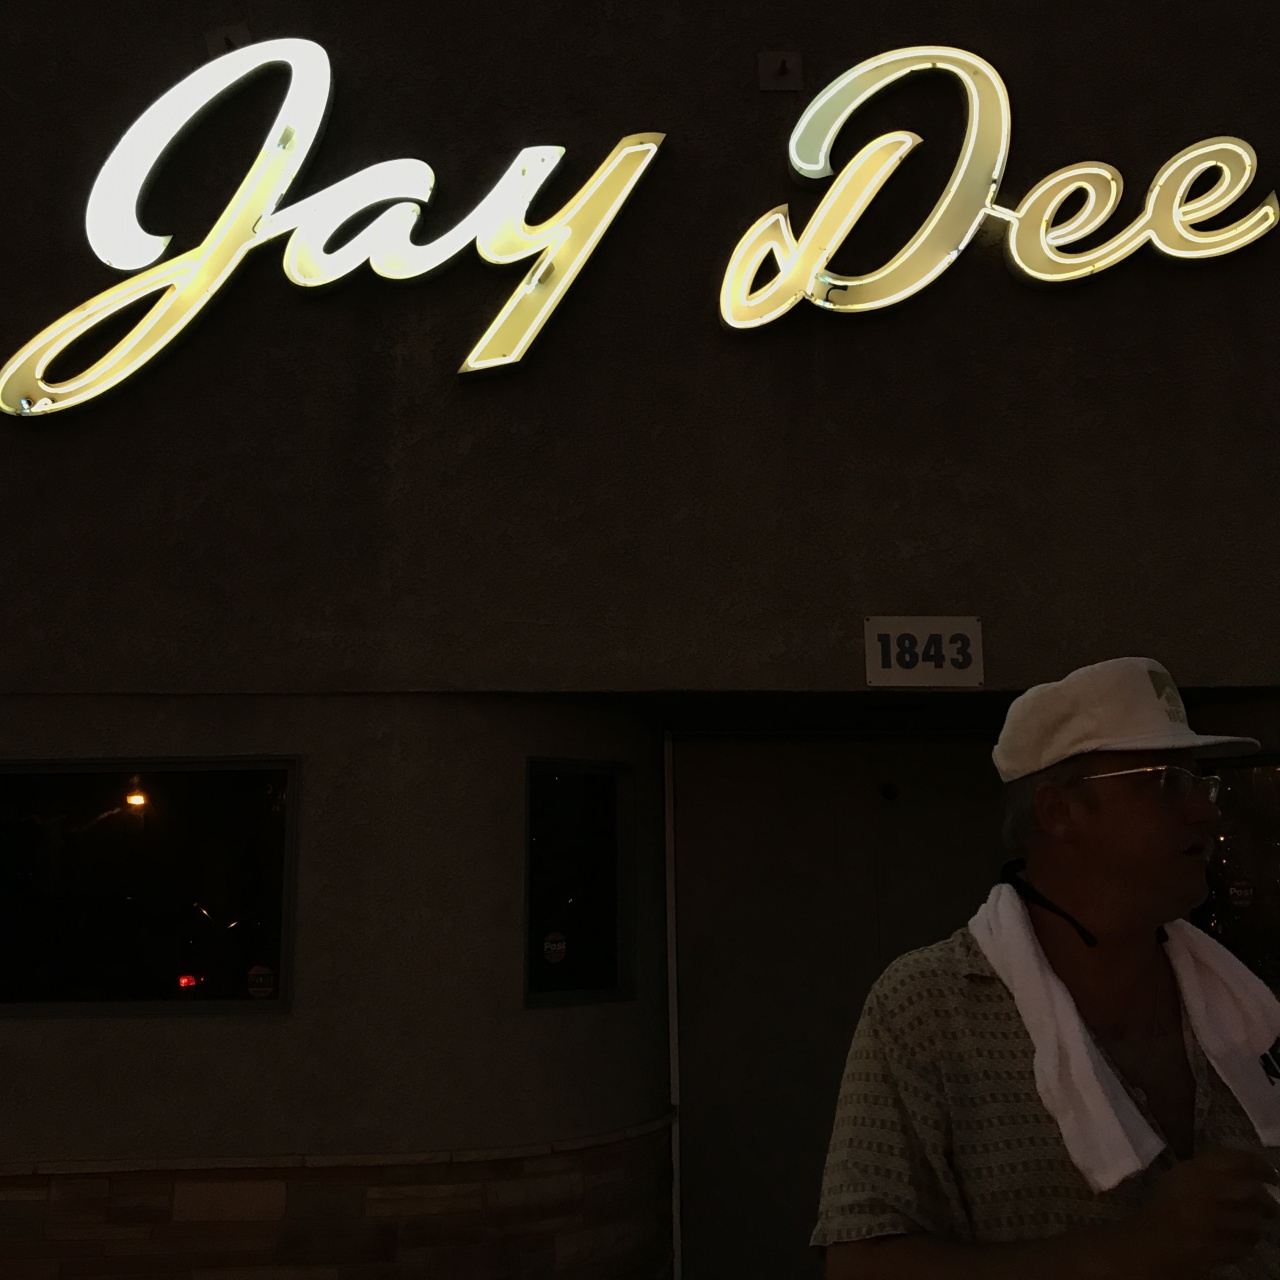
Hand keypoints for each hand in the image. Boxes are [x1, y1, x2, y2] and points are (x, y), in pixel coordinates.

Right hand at [1122, 1144, 1278, 1279]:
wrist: (1149, 1244)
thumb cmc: (1164, 1208)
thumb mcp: (1181, 1180)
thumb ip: (1208, 1172)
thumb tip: (1246, 1174)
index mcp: (1192, 1170)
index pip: (1234, 1159)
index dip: (1258, 1165)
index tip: (1272, 1175)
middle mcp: (1202, 1191)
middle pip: (1251, 1191)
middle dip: (1266, 1201)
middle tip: (1270, 1208)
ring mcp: (1209, 1222)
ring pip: (1251, 1222)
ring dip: (1254, 1227)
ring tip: (1249, 1228)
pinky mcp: (1214, 1248)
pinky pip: (1243, 1247)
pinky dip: (1244, 1245)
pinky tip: (1236, 1243)